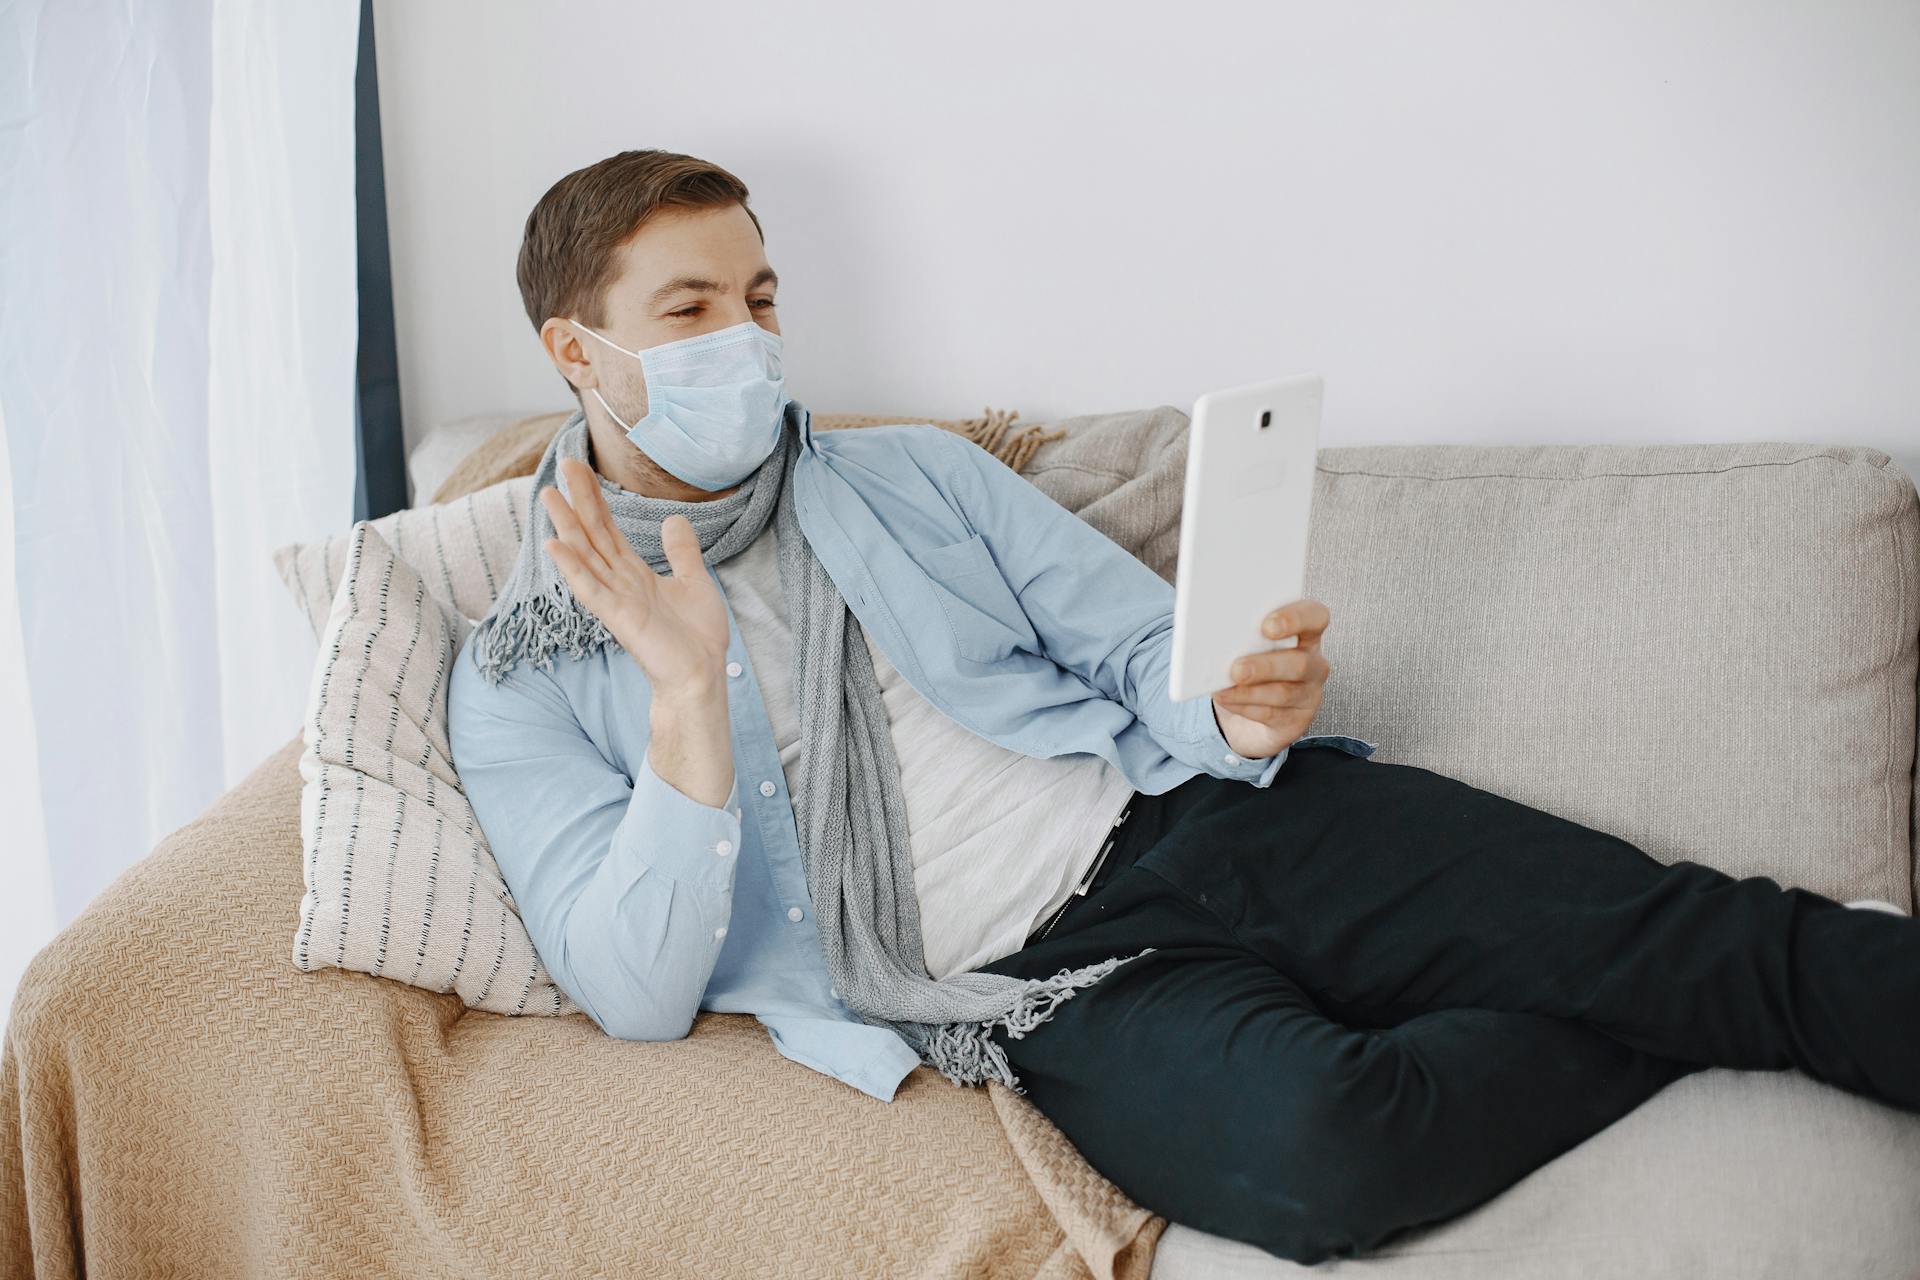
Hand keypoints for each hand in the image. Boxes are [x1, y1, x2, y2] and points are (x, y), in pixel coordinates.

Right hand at [539, 456, 730, 701]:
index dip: (594, 498)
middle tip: (564, 463)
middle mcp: (619, 583)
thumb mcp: (695, 581)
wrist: (700, 677)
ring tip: (549, 495)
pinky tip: (555, 544)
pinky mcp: (618, 619)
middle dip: (578, 500)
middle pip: (593, 534)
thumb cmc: (695, 637)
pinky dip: (572, 567)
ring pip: (585, 555)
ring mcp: (616, 600)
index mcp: (634, 573)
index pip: (608, 529)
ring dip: (566, 525)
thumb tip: (674, 519)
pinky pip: (590, 589)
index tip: (580, 467)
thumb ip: (681, 552)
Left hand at [1209, 598, 1331, 759]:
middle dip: (1266, 666)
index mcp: (1306, 632)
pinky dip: (1244, 706)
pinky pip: (1272, 715)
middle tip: (1237, 668)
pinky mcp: (1296, 720)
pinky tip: (1225, 699)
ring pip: (1284, 693)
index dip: (1295, 619)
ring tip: (1223, 687)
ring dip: (1250, 691)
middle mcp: (1313, 662)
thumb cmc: (1249, 663)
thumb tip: (1213, 632)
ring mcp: (1308, 693)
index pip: (1315, 617)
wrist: (1248, 709)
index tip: (1267, 626)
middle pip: (1300, 662)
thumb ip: (1240, 633)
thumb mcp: (1246, 643)